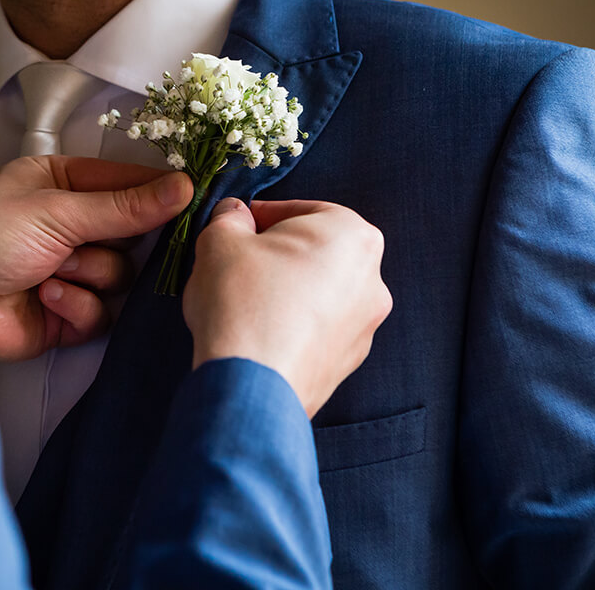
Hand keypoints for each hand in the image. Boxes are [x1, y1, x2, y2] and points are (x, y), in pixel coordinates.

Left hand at [0, 157, 192, 363]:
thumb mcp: (55, 210)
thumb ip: (123, 206)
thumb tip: (185, 188)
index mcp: (60, 183)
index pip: (124, 181)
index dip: (155, 191)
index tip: (188, 196)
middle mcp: (68, 225)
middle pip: (131, 233)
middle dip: (114, 240)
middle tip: (95, 239)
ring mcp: (69, 272)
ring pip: (120, 275)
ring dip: (88, 274)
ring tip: (50, 273)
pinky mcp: (67, 317)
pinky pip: (102, 312)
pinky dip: (76, 306)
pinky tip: (45, 299)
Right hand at [183, 198, 391, 416]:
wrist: (251, 384)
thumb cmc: (243, 300)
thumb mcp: (221, 240)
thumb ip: (229, 218)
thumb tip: (233, 215)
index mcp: (352, 235)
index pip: (303, 210)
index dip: (263, 216)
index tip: (238, 227)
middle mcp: (373, 279)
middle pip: (316, 252)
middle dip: (277, 254)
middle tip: (238, 263)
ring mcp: (365, 325)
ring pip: (319, 293)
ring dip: (287, 291)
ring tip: (244, 301)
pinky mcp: (348, 362)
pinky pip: (318, 330)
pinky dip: (293, 325)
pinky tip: (258, 332)